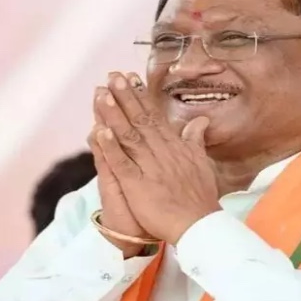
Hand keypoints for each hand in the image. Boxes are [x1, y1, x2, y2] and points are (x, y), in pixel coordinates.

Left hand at [94, 72, 220, 244]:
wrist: (199, 224)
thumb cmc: (200, 197)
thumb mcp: (201, 162)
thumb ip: (195, 139)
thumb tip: (200, 119)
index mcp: (174, 146)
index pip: (154, 116)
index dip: (140, 96)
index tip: (129, 78)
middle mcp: (162, 152)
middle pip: (140, 120)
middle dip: (125, 97)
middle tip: (112, 76)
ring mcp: (149, 167)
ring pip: (129, 136)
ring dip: (115, 114)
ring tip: (102, 94)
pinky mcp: (138, 185)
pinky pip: (122, 163)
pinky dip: (111, 147)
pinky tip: (99, 131)